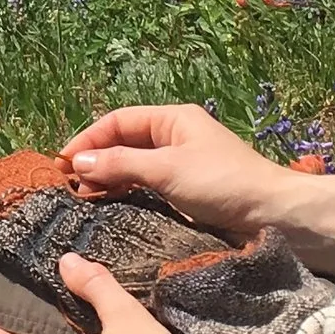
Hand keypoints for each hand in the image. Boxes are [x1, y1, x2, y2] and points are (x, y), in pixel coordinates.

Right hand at [61, 102, 334, 276]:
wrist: (272, 214)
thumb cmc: (222, 184)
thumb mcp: (166, 170)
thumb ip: (120, 164)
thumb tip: (77, 163)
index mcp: (173, 118)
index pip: (118, 121)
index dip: (87, 139)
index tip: (62, 163)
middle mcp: (175, 135)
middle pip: (124, 141)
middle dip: (95, 159)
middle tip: (68, 185)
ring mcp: (181, 163)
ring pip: (134, 164)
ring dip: (108, 177)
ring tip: (83, 198)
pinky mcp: (187, 189)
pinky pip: (147, 184)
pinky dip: (126, 191)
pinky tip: (110, 204)